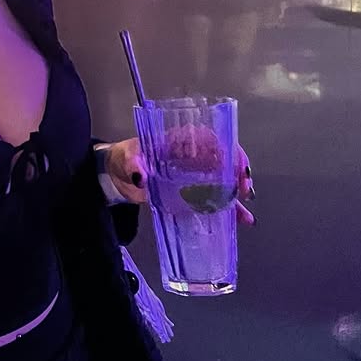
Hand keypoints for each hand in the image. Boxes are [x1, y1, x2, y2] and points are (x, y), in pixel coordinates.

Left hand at [106, 138, 256, 225]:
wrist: (115, 177)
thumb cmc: (124, 158)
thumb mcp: (127, 157)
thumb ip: (133, 164)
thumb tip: (141, 177)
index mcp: (180, 141)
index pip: (212, 139)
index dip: (229, 149)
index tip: (236, 165)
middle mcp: (191, 157)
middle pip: (224, 161)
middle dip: (238, 174)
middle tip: (243, 189)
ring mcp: (192, 177)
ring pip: (222, 183)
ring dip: (236, 197)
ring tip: (245, 214)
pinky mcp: (188, 195)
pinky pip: (211, 202)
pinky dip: (225, 211)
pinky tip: (238, 221)